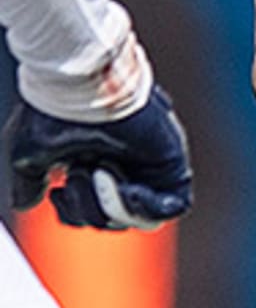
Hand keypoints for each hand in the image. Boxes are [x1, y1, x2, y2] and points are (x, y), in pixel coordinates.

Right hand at [5, 84, 191, 229]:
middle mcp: (123, 161)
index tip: (59, 188)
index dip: (73, 212)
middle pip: (110, 219)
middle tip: (80, 172)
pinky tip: (126, 189)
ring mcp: (149, 162)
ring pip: (136, 216)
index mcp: (95, 158)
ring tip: (97, 170)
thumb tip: (32, 200)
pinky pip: (171, 205)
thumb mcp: (30, 156)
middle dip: (87, 208)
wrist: (84, 88)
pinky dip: (146, 209)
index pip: (90, 210)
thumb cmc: (54, 112)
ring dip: (109, 206)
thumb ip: (31, 183)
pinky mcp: (172, 161)